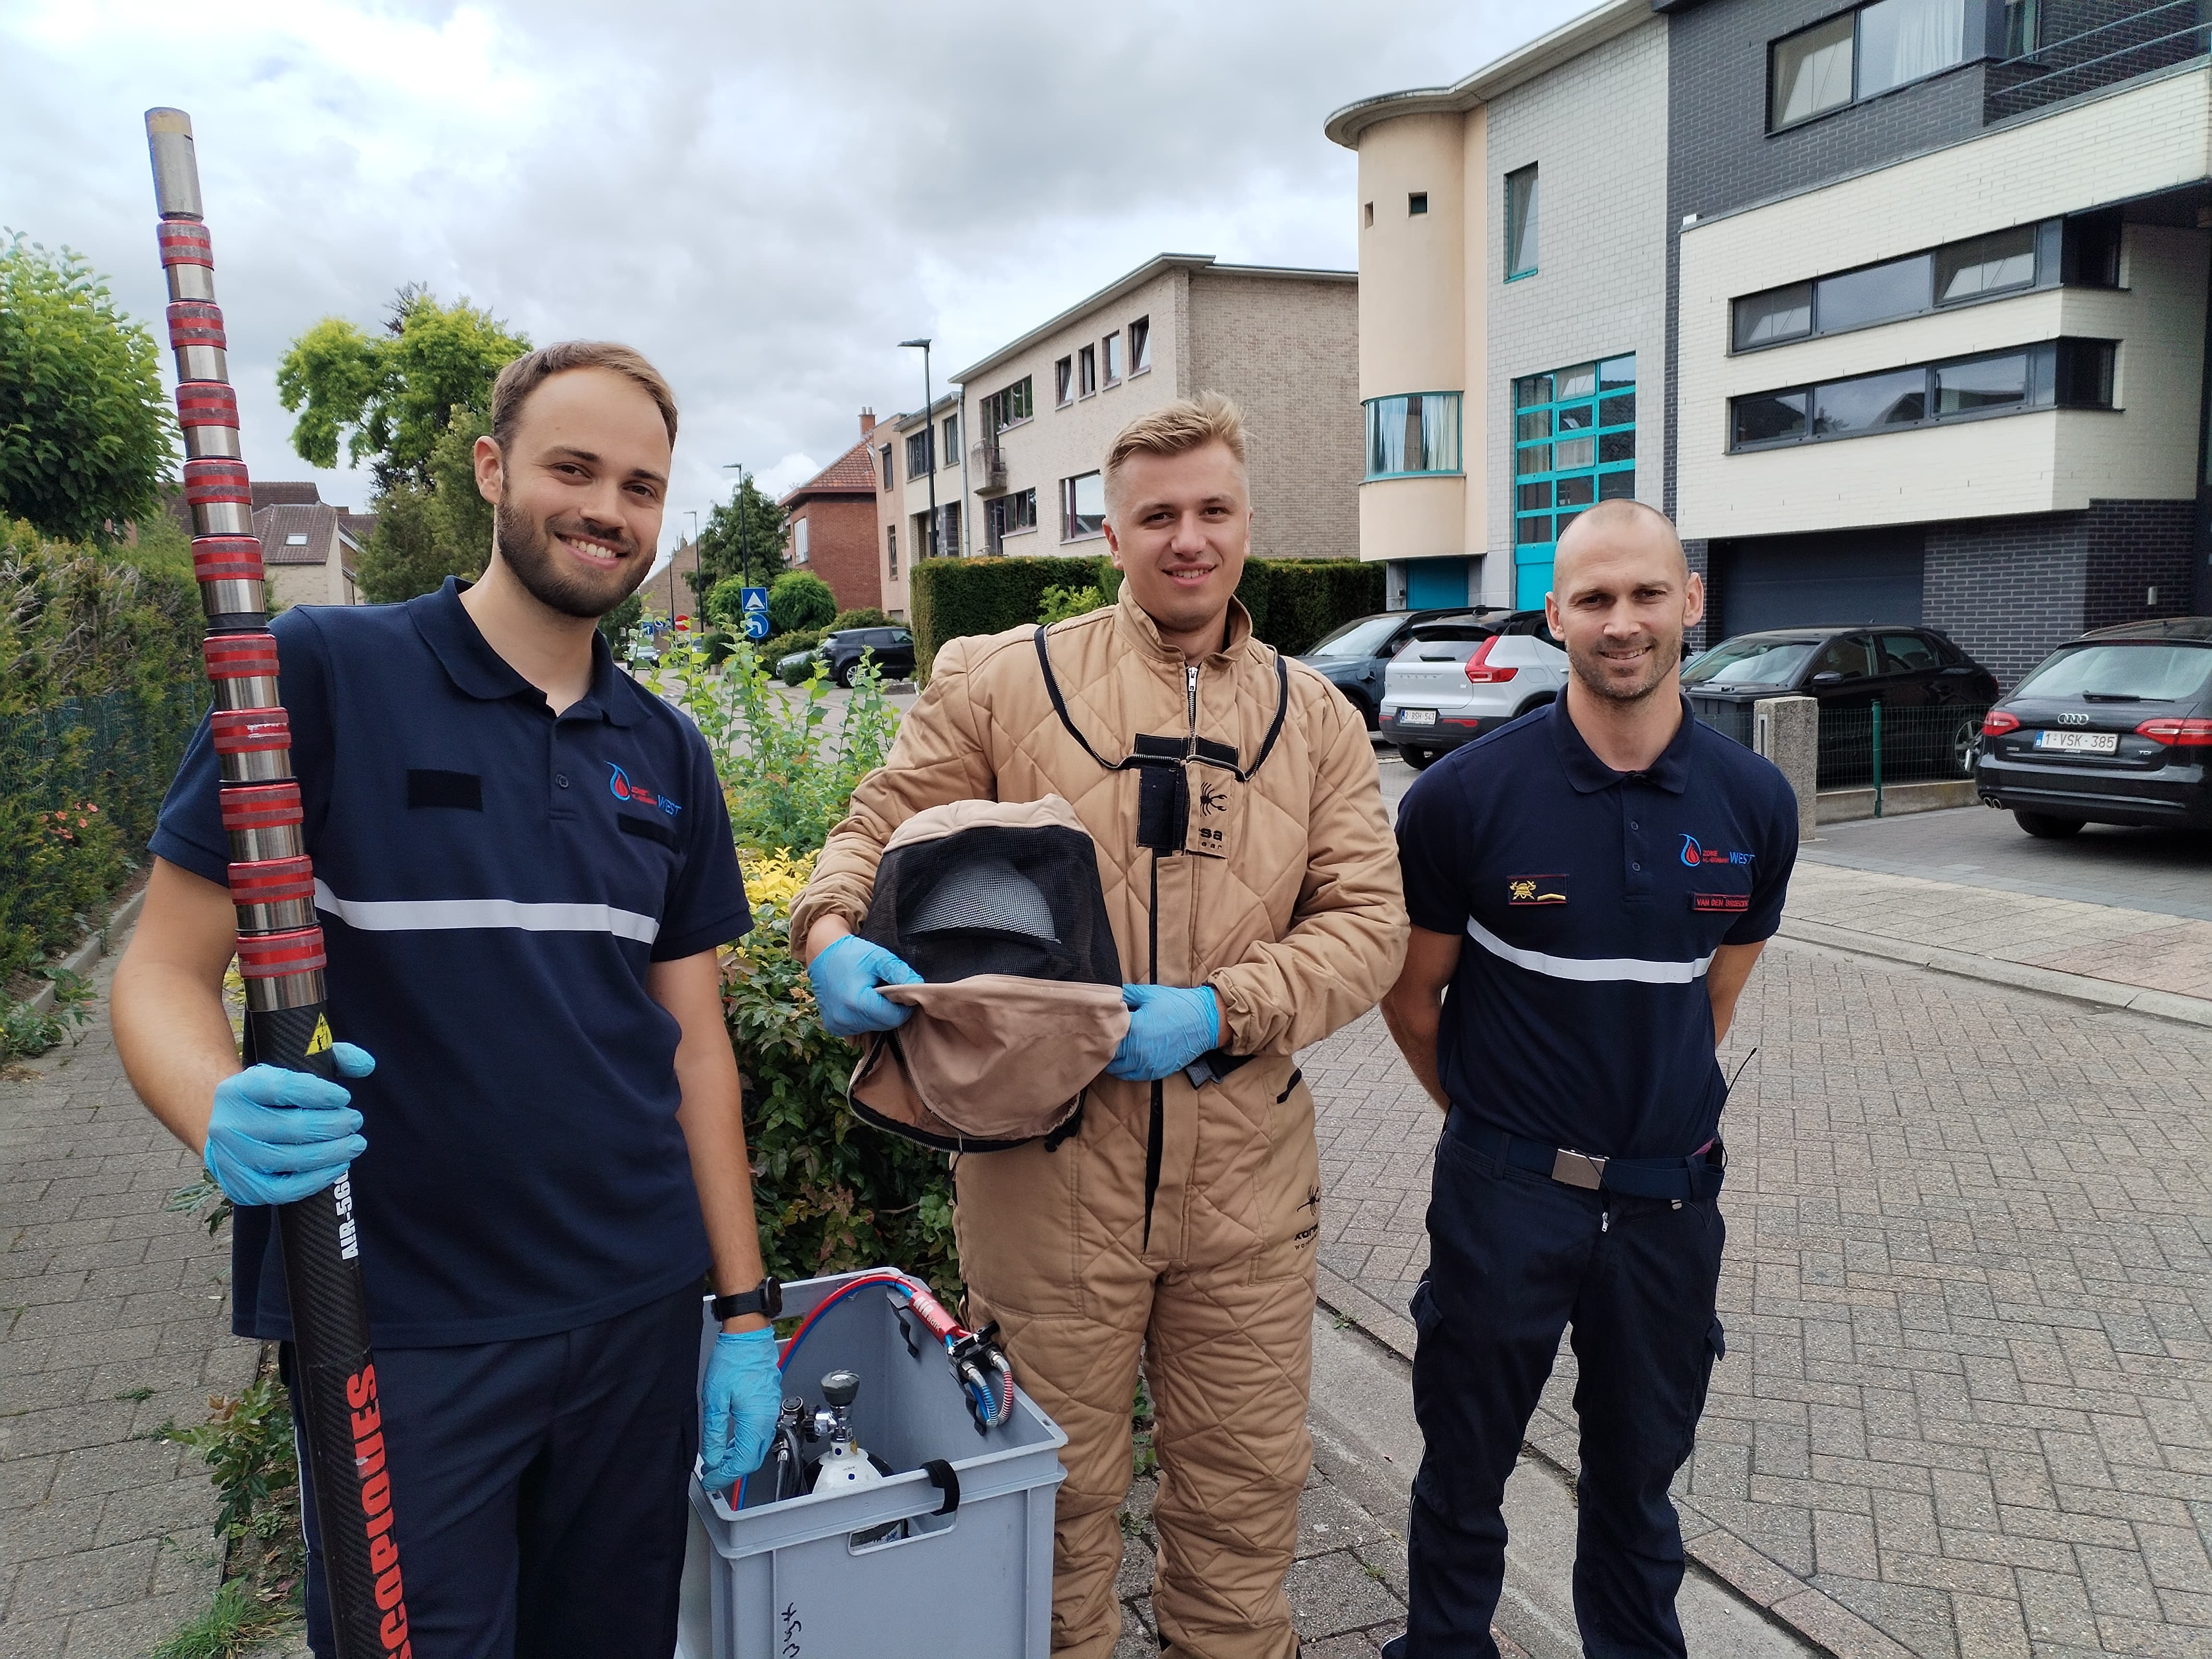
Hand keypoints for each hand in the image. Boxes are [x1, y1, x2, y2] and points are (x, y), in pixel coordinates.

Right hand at [201, 1042, 373, 1206]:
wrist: (230, 1129)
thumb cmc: (273, 1097)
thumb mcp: (294, 1068)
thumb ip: (334, 1057)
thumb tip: (366, 1064)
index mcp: (240, 1089)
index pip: (282, 1088)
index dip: (318, 1093)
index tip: (344, 1097)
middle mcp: (230, 1123)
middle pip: (291, 1127)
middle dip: (333, 1125)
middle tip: (355, 1121)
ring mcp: (233, 1158)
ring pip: (290, 1159)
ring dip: (332, 1152)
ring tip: (355, 1143)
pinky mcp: (242, 1186)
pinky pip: (283, 1190)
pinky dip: (316, 1180)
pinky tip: (338, 1166)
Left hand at [701, 1328, 782, 1490]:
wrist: (748, 1335)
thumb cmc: (733, 1360)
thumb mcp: (715, 1400)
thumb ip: (715, 1433)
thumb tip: (714, 1458)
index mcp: (756, 1421)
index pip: (743, 1462)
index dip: (724, 1476)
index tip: (710, 1479)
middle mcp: (768, 1418)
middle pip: (754, 1458)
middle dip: (732, 1469)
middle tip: (712, 1472)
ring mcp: (771, 1410)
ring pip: (758, 1445)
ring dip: (739, 1456)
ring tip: (718, 1457)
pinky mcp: (769, 1402)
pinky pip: (760, 1431)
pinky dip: (746, 1442)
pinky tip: (732, 1439)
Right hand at [807, 934, 922, 1037]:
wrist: (823, 954)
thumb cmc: (853, 954)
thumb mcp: (879, 957)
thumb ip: (900, 973)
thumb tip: (919, 987)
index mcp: (856, 1003)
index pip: (893, 1017)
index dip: (904, 1006)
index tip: (902, 993)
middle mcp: (845, 1019)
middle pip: (883, 1025)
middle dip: (890, 1011)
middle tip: (888, 992)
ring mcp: (837, 1025)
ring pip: (872, 1029)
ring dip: (877, 1016)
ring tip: (872, 995)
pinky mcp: (833, 1027)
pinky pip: (858, 1031)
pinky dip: (864, 1020)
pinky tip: (861, 1003)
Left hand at [1107, 984, 1219, 1081]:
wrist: (1206, 1022)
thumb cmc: (1177, 1005)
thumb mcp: (1149, 993)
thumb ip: (1125, 994)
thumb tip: (1107, 994)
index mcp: (1134, 1030)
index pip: (1104, 1037)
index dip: (1097, 1032)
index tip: (1092, 1026)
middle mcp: (1139, 1052)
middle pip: (1107, 1056)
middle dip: (1101, 1047)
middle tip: (1096, 1038)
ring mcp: (1147, 1065)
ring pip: (1117, 1070)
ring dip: (1110, 1061)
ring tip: (1108, 1049)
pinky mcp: (1156, 1072)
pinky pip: (1131, 1076)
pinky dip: (1123, 1069)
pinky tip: (1123, 1058)